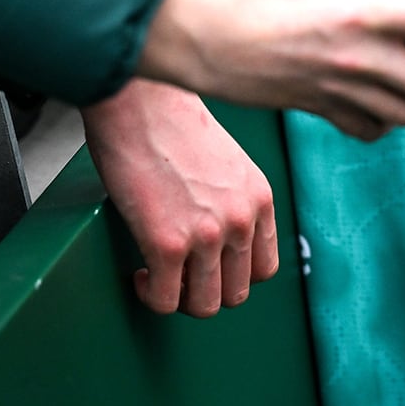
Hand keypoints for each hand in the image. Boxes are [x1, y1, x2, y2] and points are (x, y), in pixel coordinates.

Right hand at [82, 79, 277, 316]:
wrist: (140, 101)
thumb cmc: (171, 123)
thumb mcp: (228, 163)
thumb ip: (233, 198)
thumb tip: (217, 231)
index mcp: (260, 199)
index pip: (264, 267)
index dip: (233, 275)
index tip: (209, 268)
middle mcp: (242, 220)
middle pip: (237, 292)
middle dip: (206, 291)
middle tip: (179, 277)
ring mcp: (208, 235)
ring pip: (205, 304)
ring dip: (180, 299)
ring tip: (158, 277)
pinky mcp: (167, 244)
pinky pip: (166, 300)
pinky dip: (151, 296)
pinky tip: (141, 274)